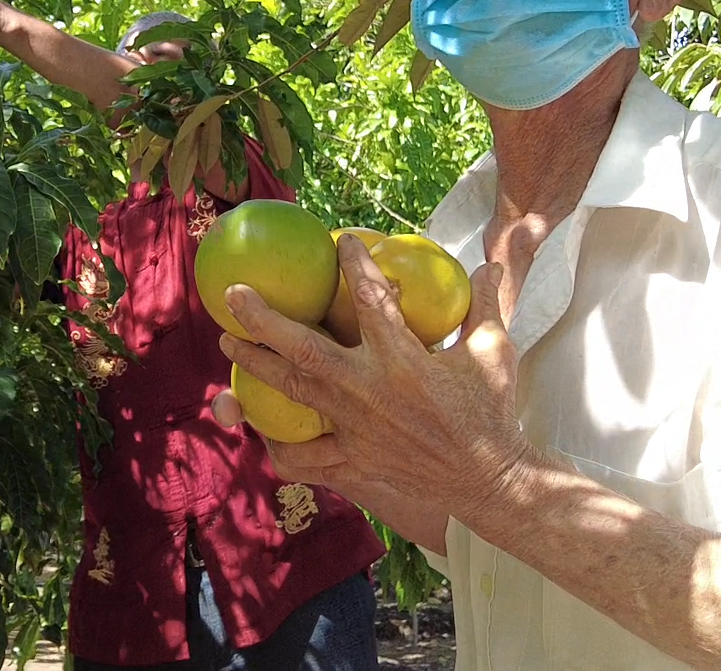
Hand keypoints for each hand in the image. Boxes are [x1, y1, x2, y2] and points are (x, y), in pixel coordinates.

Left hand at [213, 235, 535, 518]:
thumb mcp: (493, 352)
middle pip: (303, 349)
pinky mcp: (353, 459)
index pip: (372, 300)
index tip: (341, 241)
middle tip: (233, 294)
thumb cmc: (491, 411)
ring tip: (227, 343)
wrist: (487, 479)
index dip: (355, 266)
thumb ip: (486, 304)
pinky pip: (307, 457)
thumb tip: (488, 263)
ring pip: (292, 393)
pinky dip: (280, 446)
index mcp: (404, 361)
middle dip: (262, 319)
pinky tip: (259, 428)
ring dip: (254, 367)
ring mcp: (355, 428)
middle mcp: (369, 391)